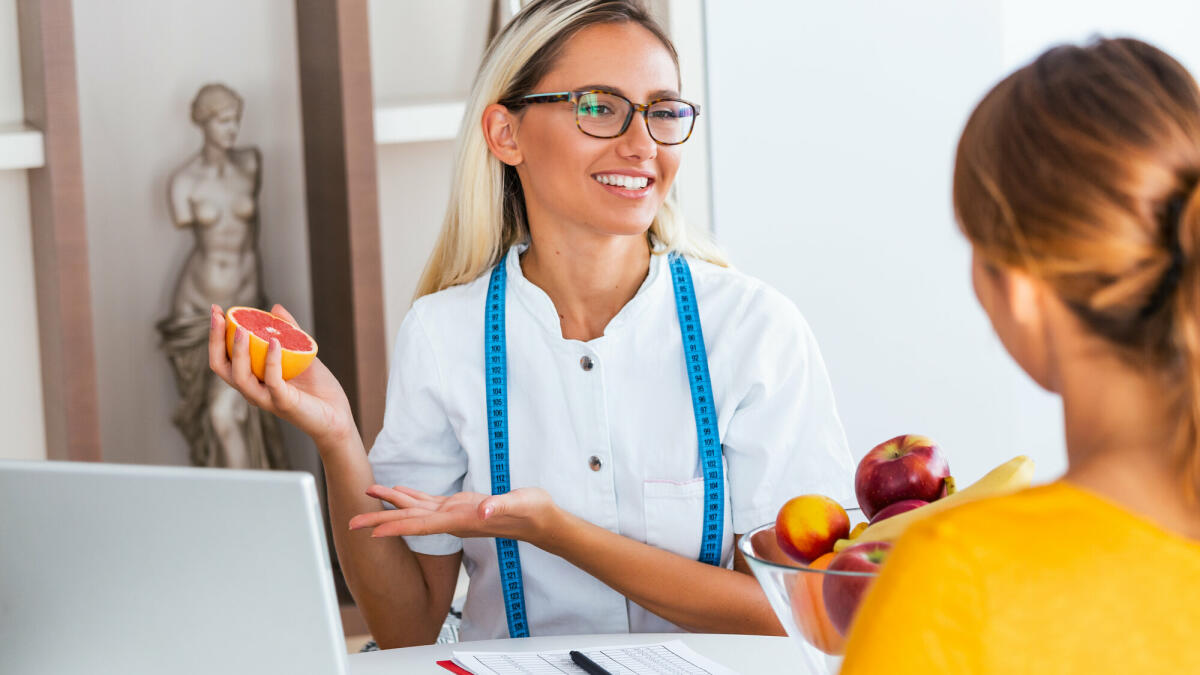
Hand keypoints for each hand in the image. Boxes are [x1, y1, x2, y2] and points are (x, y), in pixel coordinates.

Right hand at [209, 303, 356, 448]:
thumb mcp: (301, 353)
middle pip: (222, 367)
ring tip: (242, 329)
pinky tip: (275, 342)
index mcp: (252, 379)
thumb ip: (289, 332)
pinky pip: (273, 382)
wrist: (337, 417)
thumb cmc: (317, 389)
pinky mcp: (284, 404)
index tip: (217, 310)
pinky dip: (272, 361)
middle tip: (218, 316)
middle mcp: (252, 390)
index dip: (216, 335)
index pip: (224, 357)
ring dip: (239, 352)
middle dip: (216, 340)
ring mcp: (266, 398)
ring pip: (240, 377)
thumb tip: (275, 308)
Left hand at [348, 485, 561, 546]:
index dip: (395, 527)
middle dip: (379, 520)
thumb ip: (500, 506)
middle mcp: (451, 520)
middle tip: (350, 522)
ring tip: (367, 494)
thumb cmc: (532, 512)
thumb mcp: (520, 504)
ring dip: (390, 503)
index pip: (421, 525)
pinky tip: (397, 491)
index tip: (370, 533)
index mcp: (460, 520)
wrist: (541, 521)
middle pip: (408, 520)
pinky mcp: (459, 506)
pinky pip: (428, 502)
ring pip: (414, 508)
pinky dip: (410, 496)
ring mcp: (453, 514)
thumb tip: (484, 511)